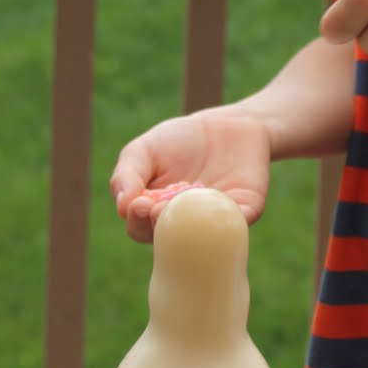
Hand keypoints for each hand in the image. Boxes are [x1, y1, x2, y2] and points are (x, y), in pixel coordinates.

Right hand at [110, 111, 271, 243]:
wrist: (227, 125)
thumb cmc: (179, 141)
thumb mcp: (144, 151)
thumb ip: (127, 174)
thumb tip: (122, 206)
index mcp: (156, 215)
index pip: (140, 229)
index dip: (137, 220)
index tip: (140, 203)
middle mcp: (185, 226)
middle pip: (168, 243)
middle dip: (160, 228)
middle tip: (158, 208)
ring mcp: (214, 220)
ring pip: (203, 239)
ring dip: (192, 228)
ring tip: (183, 205)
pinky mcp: (245, 211)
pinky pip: (238, 225)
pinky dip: (229, 219)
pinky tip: (220, 204)